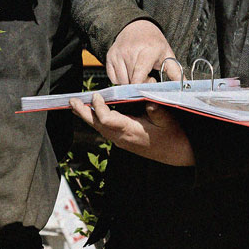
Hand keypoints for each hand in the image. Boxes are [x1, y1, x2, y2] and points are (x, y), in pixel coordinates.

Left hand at [69, 89, 194, 165]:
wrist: (177, 153)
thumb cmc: (173, 136)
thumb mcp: (168, 120)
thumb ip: (156, 108)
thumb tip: (146, 94)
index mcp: (131, 131)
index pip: (107, 119)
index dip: (99, 107)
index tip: (97, 95)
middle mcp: (122, 138)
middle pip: (97, 125)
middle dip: (83, 112)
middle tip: (72, 101)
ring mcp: (121, 141)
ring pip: (98, 128)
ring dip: (86, 116)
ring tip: (75, 105)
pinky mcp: (122, 141)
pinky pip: (104, 130)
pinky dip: (95, 120)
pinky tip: (91, 113)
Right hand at [104, 19, 181, 87]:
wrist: (136, 26)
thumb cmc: (153, 41)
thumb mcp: (167, 53)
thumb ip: (176, 72)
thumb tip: (185, 86)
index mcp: (147, 50)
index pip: (139, 75)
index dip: (143, 86)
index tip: (151, 84)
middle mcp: (130, 51)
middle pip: (131, 81)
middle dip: (140, 85)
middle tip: (148, 77)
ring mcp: (117, 54)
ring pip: (121, 81)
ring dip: (130, 83)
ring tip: (139, 74)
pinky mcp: (109, 57)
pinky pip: (113, 78)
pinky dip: (121, 80)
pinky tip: (129, 72)